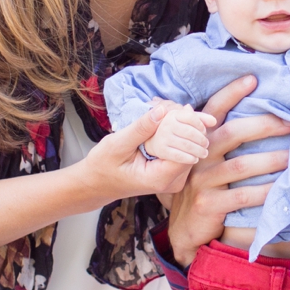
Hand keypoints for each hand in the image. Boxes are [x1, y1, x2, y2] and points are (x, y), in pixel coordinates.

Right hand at [75, 101, 207, 201]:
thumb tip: (162, 110)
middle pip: (193, 150)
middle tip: (178, 107)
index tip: (182, 108)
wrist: (96, 183)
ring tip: (171, 112)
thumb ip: (141, 129)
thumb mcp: (117, 144)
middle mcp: (172, 182)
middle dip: (189, 127)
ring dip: (185, 130)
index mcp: (160, 178)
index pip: (188, 151)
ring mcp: (173, 180)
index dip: (190, 128)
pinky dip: (179, 137)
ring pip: (190, 150)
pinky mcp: (171, 173)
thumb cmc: (103, 166)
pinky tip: (168, 124)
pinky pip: (182, 152)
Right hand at [165, 74, 289, 254]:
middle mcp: (199, 156)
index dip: (231, 93)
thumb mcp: (207, 162)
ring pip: (241, 165)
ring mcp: (201, 181)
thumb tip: (263, 117)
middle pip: (232, 133)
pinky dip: (265, 192)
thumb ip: (224, 142)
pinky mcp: (208, 204)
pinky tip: (281, 189)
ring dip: (272, 160)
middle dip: (264, 125)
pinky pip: (242, 196)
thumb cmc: (206, 189)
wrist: (186, 230)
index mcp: (201, 142)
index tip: (253, 79)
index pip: (214, 110)